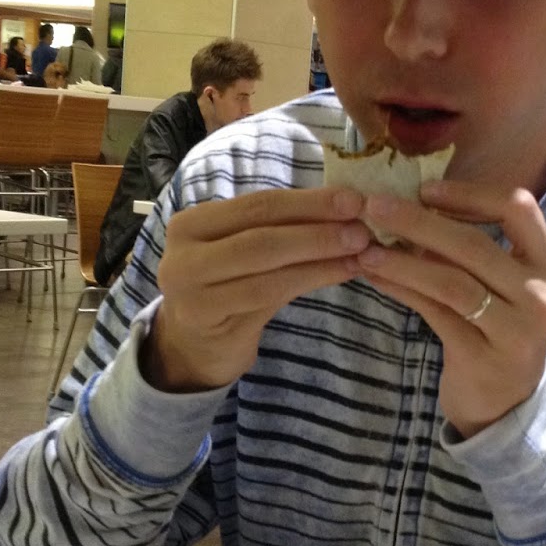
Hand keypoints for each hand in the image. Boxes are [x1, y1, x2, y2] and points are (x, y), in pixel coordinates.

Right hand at [144, 187, 370, 391]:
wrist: (194, 347)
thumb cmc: (226, 289)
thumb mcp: (243, 251)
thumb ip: (279, 229)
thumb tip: (344, 206)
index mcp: (193, 223)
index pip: (258, 204)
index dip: (308, 201)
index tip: (353, 199)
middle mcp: (183, 253)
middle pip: (261, 232)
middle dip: (317, 228)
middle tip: (362, 228)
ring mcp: (191, 289)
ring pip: (267, 266)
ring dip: (320, 256)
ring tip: (359, 251)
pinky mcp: (208, 319)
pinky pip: (268, 294)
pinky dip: (310, 280)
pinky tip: (340, 273)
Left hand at [355, 180, 545, 437]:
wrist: (504, 405)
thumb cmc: (494, 331)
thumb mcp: (497, 285)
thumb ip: (469, 247)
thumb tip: (410, 201)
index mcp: (545, 263)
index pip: (518, 208)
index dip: (470, 193)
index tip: (425, 189)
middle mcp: (538, 293)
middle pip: (475, 244)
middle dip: (419, 221)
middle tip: (374, 206)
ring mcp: (516, 328)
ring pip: (452, 282)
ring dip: (402, 259)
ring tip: (364, 247)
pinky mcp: (484, 357)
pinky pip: (435, 313)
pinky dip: (401, 290)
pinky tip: (373, 276)